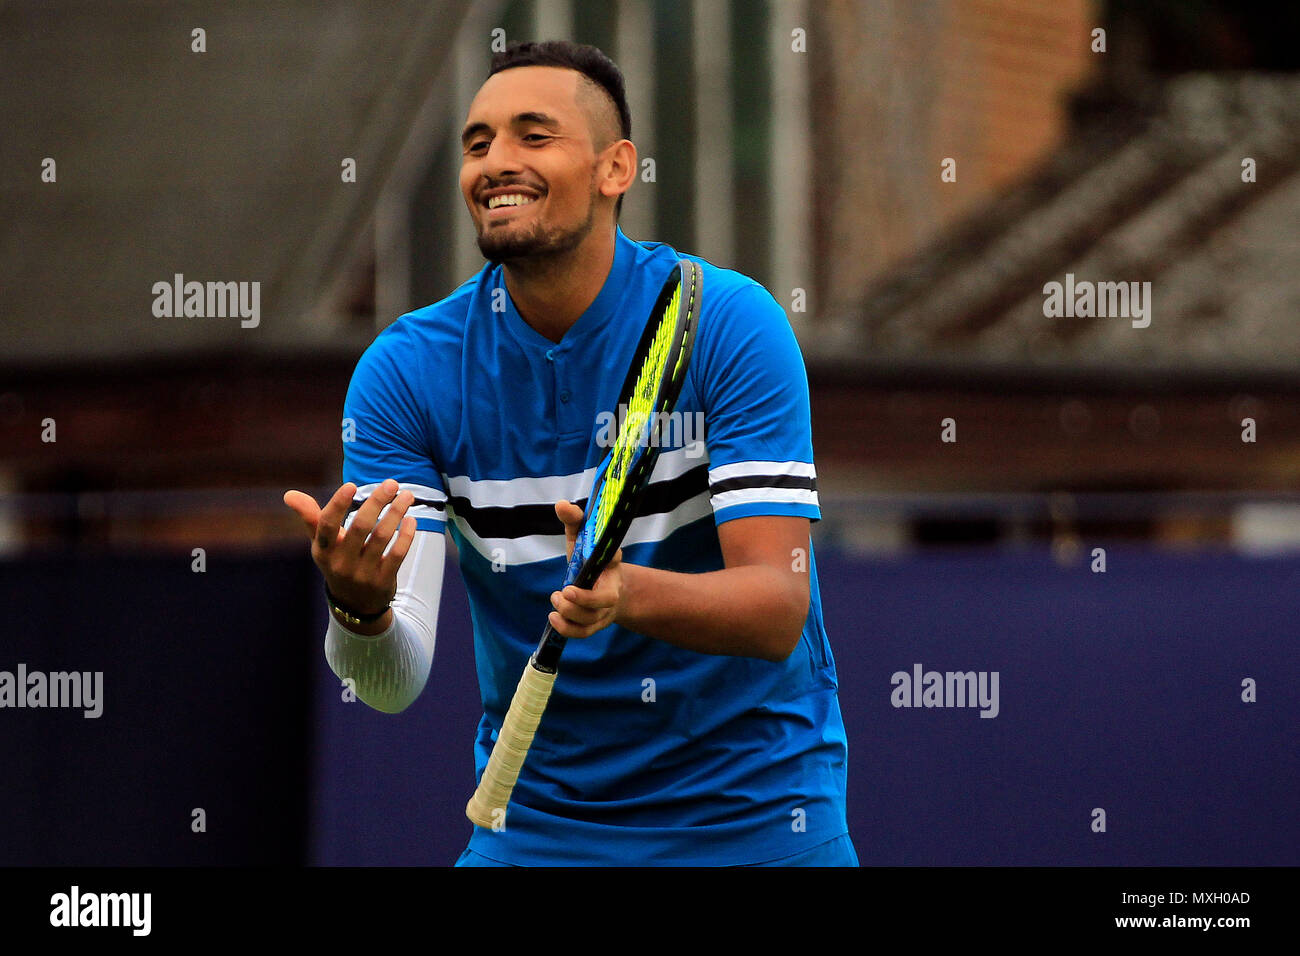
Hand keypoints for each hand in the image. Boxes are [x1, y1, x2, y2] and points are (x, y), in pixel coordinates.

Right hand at [283, 479, 416, 624]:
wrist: (355, 605)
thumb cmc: (337, 561)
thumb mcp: (322, 545)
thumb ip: (310, 518)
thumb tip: (289, 494)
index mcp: (323, 551)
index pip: (327, 525)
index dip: (338, 504)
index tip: (351, 484)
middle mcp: (341, 563)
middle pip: (360, 526)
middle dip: (377, 502)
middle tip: (392, 483)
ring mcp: (363, 574)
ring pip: (381, 537)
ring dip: (396, 513)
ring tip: (407, 495)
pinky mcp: (383, 582)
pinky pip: (397, 554)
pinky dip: (406, 535)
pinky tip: (410, 519)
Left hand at [548, 499, 623, 637]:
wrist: (604, 583)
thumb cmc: (590, 557)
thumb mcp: (581, 537)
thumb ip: (574, 521)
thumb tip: (561, 504)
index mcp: (611, 564)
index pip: (613, 561)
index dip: (608, 559)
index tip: (600, 558)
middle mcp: (611, 588)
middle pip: (604, 601)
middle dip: (584, 600)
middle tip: (564, 591)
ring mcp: (604, 609)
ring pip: (591, 619)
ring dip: (570, 612)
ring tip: (555, 600)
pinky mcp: (594, 624)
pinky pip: (584, 633)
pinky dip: (568, 629)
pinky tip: (553, 618)